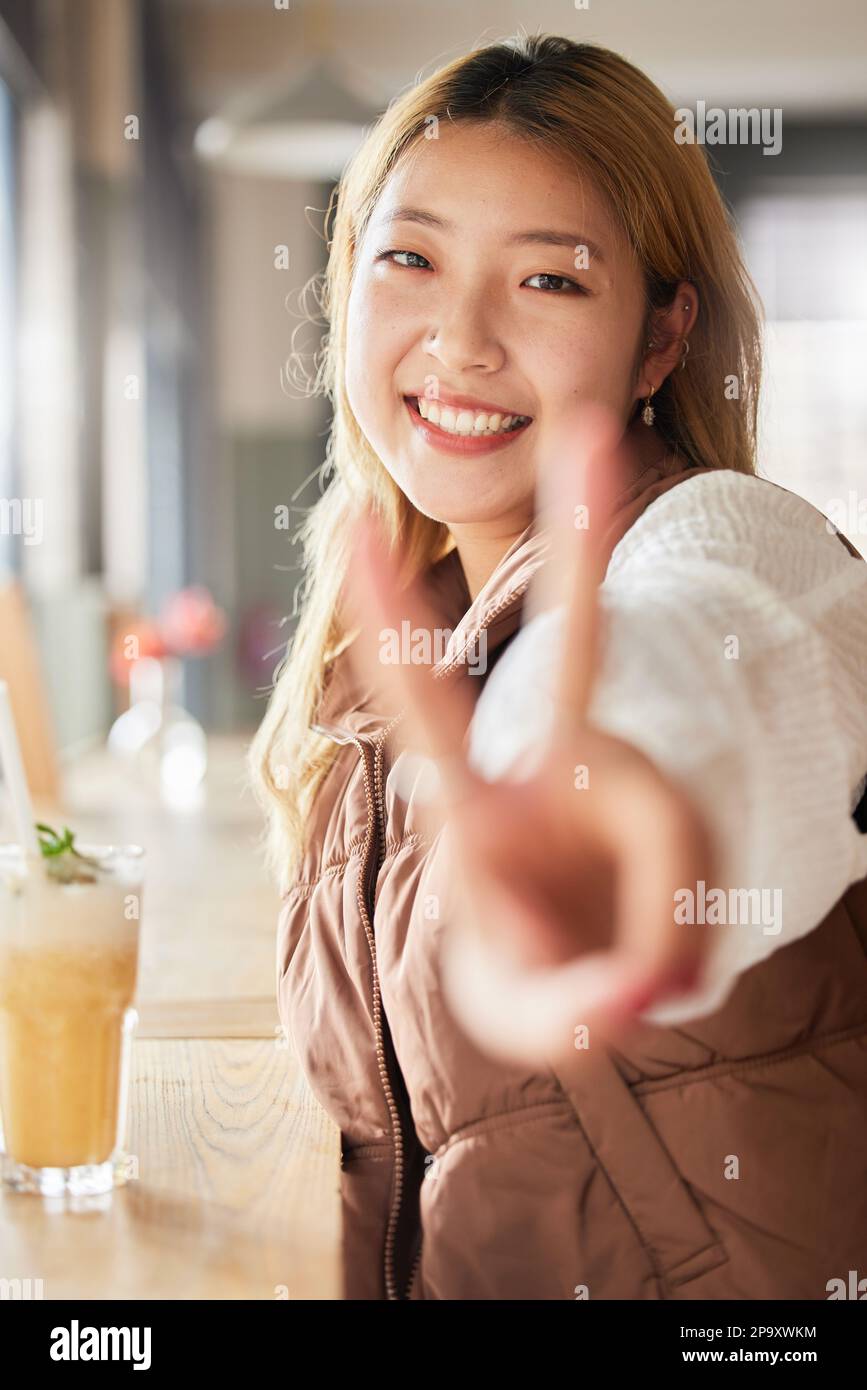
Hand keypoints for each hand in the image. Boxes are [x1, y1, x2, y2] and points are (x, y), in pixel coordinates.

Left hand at [348, 404, 715, 1067]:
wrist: (588, 987)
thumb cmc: (537, 975)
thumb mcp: (536, 1012)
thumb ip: (572, 1004)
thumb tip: (635, 996)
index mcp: (476, 805)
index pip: (425, 708)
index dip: (391, 627)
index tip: (351, 532)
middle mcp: (553, 770)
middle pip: (579, 649)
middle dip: (584, 543)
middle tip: (595, 430)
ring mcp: (629, 787)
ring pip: (671, 836)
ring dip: (654, 946)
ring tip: (614, 998)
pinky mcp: (682, 821)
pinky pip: (695, 872)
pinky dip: (680, 946)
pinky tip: (653, 978)